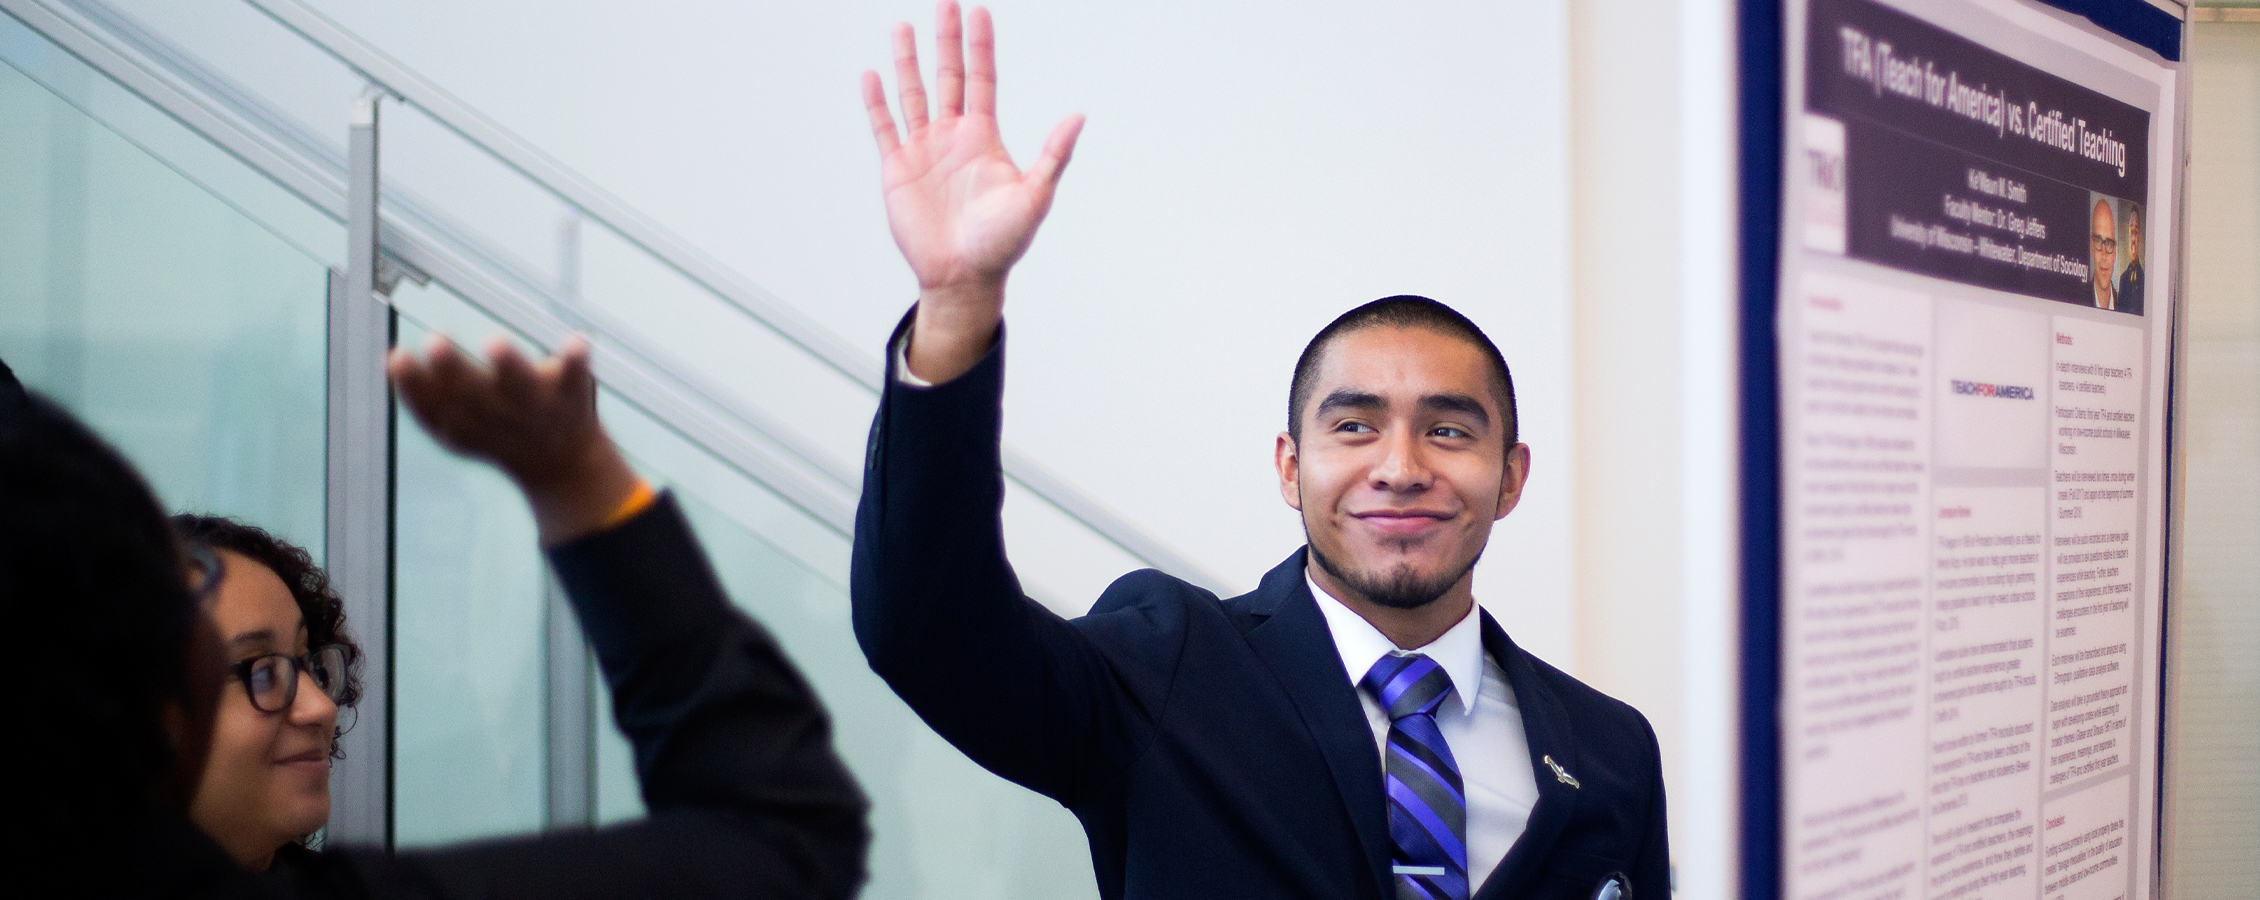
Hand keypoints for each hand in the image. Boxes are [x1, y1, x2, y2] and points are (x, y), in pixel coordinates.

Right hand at [387, 333, 642, 543]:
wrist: (563, 468)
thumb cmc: (499, 434)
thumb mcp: (457, 428)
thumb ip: (424, 400)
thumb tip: (389, 361)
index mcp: (467, 423)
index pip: (434, 407)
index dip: (413, 384)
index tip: (397, 357)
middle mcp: (501, 415)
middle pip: (474, 394)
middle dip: (453, 369)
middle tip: (435, 340)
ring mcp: (537, 406)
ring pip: (521, 386)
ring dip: (508, 365)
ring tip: (494, 343)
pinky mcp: (572, 394)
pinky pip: (576, 377)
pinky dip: (576, 360)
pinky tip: (576, 340)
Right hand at [863, 1, 1083, 382]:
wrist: (964, 276)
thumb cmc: (1003, 243)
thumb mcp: (1035, 196)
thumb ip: (1053, 155)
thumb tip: (1077, 117)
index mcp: (984, 138)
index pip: (982, 79)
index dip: (980, 47)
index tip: (978, 12)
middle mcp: (953, 137)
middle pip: (948, 77)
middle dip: (946, 41)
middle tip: (945, 4)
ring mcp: (923, 151)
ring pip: (914, 95)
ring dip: (908, 62)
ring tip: (904, 27)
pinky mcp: (898, 170)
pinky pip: (885, 128)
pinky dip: (877, 103)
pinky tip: (872, 76)